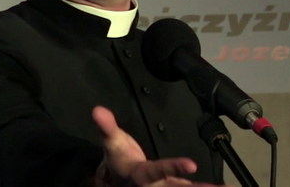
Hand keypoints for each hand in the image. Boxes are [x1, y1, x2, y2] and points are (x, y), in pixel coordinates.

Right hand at [92, 106, 220, 186]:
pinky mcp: (173, 186)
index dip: (174, 168)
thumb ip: (106, 127)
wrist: (116, 179)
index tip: (191, 165)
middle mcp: (156, 186)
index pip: (159, 171)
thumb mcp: (110, 142)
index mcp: (142, 175)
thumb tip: (98, 111)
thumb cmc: (116, 158)